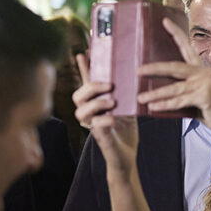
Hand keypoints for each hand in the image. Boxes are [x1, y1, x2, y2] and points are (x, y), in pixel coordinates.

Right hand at [73, 54, 138, 171]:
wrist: (127, 157)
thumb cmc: (126, 131)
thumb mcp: (128, 107)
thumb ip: (125, 94)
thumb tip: (132, 74)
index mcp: (96, 104)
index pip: (86, 83)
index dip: (84, 68)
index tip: (83, 53)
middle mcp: (90, 114)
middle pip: (78, 95)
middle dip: (91, 87)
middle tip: (110, 86)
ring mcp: (93, 126)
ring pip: (81, 110)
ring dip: (96, 103)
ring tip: (112, 103)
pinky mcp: (99, 137)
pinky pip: (95, 126)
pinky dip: (103, 120)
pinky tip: (113, 119)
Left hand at [137, 18, 210, 134]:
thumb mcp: (195, 97)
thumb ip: (182, 91)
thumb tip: (156, 94)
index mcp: (201, 70)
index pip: (187, 48)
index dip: (176, 33)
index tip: (164, 21)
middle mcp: (204, 73)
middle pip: (175, 67)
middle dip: (154, 68)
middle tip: (137, 70)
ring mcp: (205, 84)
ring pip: (174, 88)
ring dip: (155, 93)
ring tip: (140, 97)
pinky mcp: (205, 96)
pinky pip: (179, 101)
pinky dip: (165, 105)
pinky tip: (152, 107)